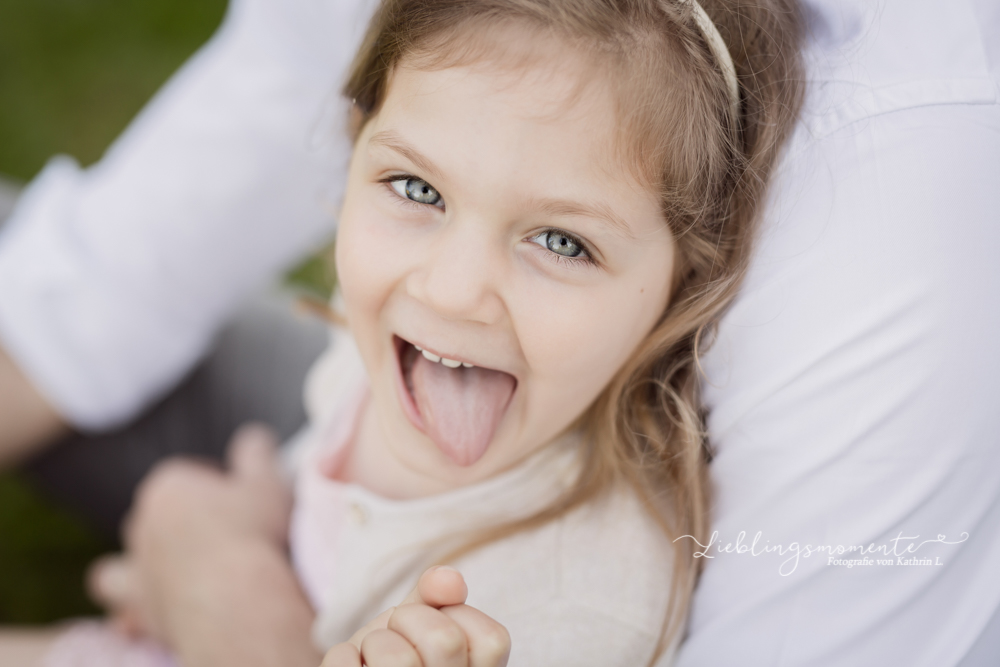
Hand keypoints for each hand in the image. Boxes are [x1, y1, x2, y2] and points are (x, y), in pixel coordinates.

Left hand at [89, 424, 320, 666]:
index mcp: (168, 484)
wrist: (236, 598)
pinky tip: (155, 606)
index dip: (218, 487)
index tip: (242, 502)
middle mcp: (141, 522)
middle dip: (180, 523)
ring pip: (119, 563)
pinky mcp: (137, 606)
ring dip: (135, 566)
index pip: (189, 476)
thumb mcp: (266, 482)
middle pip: (155, 515)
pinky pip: (122, 604)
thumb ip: (257, 454)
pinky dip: (132, 606)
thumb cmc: (253, 532)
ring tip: (168, 574)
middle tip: (220, 537)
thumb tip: (253, 436)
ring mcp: (135, 566)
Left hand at [321, 567, 510, 666]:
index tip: (434, 627)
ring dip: (376, 641)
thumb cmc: (398, 650)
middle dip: (410, 619)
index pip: (491, 639)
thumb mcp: (422, 619)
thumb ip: (436, 594)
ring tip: (376, 659)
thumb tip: (450, 579)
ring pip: (398, 659)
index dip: (455, 615)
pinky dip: (343, 656)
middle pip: (445, 641)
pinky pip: (346, 663)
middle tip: (398, 634)